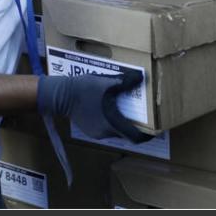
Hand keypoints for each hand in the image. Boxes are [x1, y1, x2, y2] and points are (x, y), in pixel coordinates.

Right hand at [37, 73, 152, 142]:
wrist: (59, 95)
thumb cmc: (84, 89)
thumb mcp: (107, 82)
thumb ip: (125, 82)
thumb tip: (142, 78)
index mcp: (112, 123)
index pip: (135, 137)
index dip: (147, 135)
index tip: (155, 129)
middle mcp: (106, 132)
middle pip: (127, 133)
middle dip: (136, 125)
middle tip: (144, 113)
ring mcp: (97, 133)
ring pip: (117, 131)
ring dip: (123, 122)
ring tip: (129, 108)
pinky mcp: (90, 129)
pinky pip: (107, 128)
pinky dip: (113, 121)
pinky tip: (112, 108)